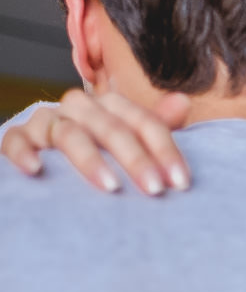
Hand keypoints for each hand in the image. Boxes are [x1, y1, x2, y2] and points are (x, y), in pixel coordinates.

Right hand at [1, 89, 190, 194]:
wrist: (48, 149)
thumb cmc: (100, 148)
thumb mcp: (131, 136)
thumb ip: (157, 124)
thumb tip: (183, 102)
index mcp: (111, 106)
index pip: (144, 121)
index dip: (165, 150)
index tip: (181, 182)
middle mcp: (79, 108)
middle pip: (111, 128)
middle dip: (136, 159)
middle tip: (155, 190)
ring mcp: (47, 122)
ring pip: (70, 134)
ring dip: (91, 160)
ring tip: (112, 187)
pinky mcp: (18, 138)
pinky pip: (16, 141)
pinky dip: (24, 154)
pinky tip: (37, 171)